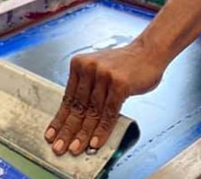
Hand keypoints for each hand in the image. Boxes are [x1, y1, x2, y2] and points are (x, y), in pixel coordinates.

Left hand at [45, 40, 164, 155]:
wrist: (148, 52)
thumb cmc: (126, 64)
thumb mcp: (99, 72)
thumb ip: (88, 90)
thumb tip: (77, 119)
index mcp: (80, 65)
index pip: (67, 98)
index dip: (59, 120)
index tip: (51, 135)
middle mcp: (89, 68)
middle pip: (77, 107)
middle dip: (67, 131)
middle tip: (60, 147)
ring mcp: (104, 75)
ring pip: (92, 112)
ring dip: (83, 134)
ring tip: (76, 149)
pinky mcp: (119, 84)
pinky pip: (108, 113)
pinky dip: (102, 130)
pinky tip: (95, 142)